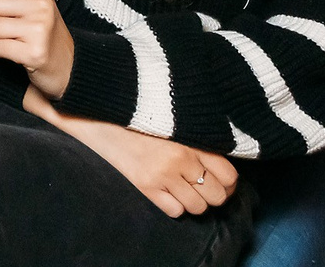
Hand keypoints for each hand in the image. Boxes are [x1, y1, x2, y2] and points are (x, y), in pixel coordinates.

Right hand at [24, 87, 237, 217]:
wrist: (95, 114)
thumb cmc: (133, 113)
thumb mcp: (170, 120)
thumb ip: (195, 138)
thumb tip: (218, 163)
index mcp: (190, 139)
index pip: (229, 174)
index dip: (228, 183)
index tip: (220, 180)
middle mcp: (180, 159)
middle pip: (217, 195)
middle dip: (213, 195)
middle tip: (202, 187)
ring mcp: (162, 174)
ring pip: (198, 207)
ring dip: (193, 202)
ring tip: (182, 189)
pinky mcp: (145, 186)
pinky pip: (175, 211)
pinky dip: (174, 206)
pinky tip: (165, 192)